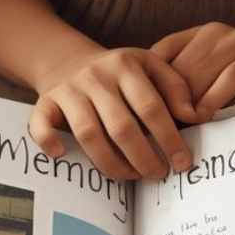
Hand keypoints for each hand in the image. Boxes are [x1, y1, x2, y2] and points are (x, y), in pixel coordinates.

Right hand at [30, 47, 197, 179]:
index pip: (151, 107)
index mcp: (125, 66)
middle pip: (121, 126)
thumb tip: (194, 115)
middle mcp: (95, 77)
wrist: (69, 59)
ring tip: (131, 175)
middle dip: (143, 157)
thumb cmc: (118, 71)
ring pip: (88, 133)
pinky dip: (48, 140)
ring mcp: (68, 90)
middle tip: (157, 175)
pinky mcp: (45, 102)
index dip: (169, 138)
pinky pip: (41, 123)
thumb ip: (175, 86)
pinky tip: (62, 155)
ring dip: (111, 162)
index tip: (182, 163)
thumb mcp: (150, 65)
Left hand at [151, 23, 234, 117]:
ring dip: (213, 97)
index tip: (150, 106)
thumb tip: (146, 109)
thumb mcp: (208, 62)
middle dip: (185, 96)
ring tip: (202, 118)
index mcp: (205, 35)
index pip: (171, 51)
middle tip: (175, 122)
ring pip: (230, 74)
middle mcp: (230, 38)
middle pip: (199, 67)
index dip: (159, 79)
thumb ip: (181, 75)